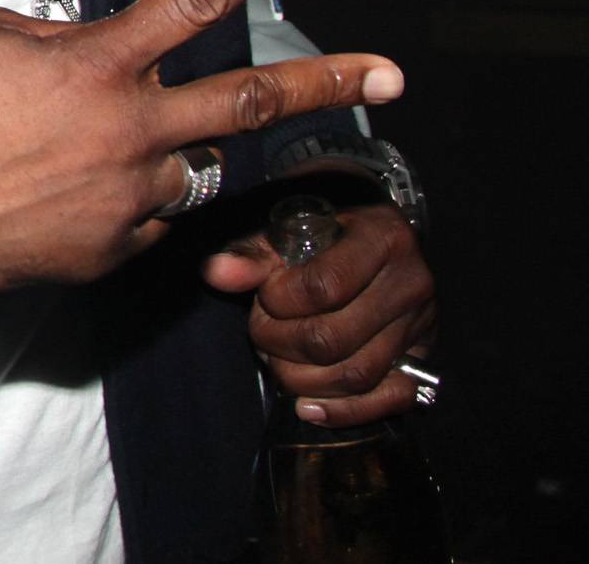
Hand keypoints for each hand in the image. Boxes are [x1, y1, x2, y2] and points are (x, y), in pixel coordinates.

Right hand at [0, 0, 403, 295]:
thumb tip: (108, 54)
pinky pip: (148, 213)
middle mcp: (127, 134)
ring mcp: (125, 202)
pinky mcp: (110, 253)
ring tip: (98, 143)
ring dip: (174, 147)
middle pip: (251, 104)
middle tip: (388, 73)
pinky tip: (65, 187)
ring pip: (192, 166)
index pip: (196, 1)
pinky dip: (128, 193)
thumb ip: (73, 41)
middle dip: (330, 83)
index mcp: (97, 66)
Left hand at [202, 202, 436, 423]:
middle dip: (281, 343)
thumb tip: (217, 273)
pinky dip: (344, 411)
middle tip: (261, 331)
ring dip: (302, 379)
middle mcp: (410, 282)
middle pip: (335, 338)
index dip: (281, 300)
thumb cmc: (330, 229)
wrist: (377, 236)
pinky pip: (389, 401)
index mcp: (382, 237)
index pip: (325, 286)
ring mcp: (420, 326)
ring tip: (277, 360)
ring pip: (356, 375)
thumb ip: (255, 253)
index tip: (265, 294)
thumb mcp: (294, 227)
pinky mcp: (421, 360)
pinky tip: (308, 405)